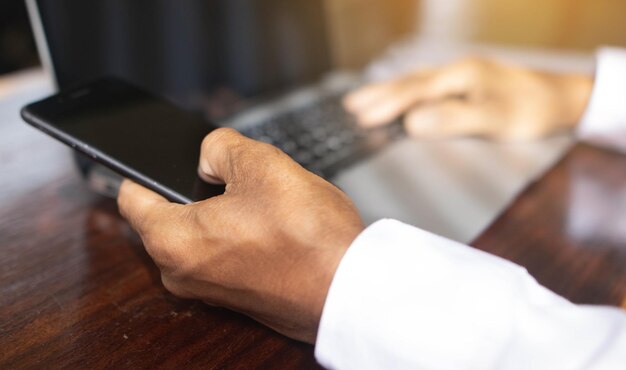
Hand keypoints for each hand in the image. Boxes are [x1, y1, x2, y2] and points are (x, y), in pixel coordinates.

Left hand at [117, 128, 363, 342]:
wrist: (350, 289)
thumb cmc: (308, 237)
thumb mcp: (261, 165)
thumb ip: (219, 146)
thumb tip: (208, 154)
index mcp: (173, 240)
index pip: (131, 196)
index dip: (143, 167)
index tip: (156, 155)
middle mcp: (182, 273)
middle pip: (170, 214)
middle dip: (197, 188)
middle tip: (235, 174)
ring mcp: (210, 289)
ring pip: (201, 233)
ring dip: (223, 211)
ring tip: (262, 200)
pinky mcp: (237, 296)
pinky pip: (223, 254)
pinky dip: (238, 235)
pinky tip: (273, 225)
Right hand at [345, 58, 592, 140]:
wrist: (562, 97)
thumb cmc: (531, 110)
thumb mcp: (494, 119)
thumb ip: (452, 120)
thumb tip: (411, 124)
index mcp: (460, 76)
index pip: (414, 91)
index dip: (386, 105)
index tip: (360, 119)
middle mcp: (456, 71)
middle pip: (408, 82)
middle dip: (377, 95)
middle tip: (348, 107)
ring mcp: (460, 75)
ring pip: (415, 81)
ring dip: (387, 92)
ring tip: (361, 101)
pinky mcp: (465, 83)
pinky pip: (425, 85)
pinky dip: (405, 92)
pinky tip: (399, 98)